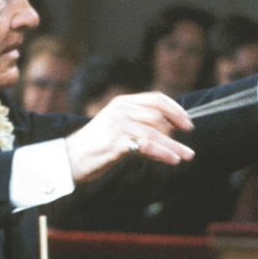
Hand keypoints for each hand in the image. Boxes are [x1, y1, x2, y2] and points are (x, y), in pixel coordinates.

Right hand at [64, 92, 194, 181]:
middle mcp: (121, 109)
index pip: (156, 98)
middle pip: (159, 115)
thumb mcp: (117, 126)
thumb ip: (138, 122)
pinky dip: (164, 153)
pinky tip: (173, 160)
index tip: (188, 122)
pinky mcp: (116, 141)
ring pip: (155, 132)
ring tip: (187, 155)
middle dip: (177, 129)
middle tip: (189, 143)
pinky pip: (147, 145)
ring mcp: (118, 124)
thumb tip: (168, 128)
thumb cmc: (95, 145)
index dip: (176, 109)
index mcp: (123, 102)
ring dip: (175, 145)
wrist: (69, 159)